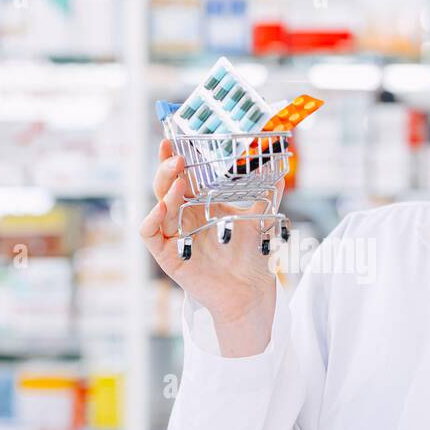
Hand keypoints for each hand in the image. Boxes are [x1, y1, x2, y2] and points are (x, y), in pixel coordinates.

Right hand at [139, 138, 280, 352]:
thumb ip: (266, 195)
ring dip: (165, 189)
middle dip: (167, 167)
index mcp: (200, 204)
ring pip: (157, 205)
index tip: (175, 136)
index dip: (175, 155)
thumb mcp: (259, 220)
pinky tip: (162, 209)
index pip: (183, 174)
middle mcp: (183, 217)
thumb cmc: (250, 257)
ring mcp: (174, 235)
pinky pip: (149, 234)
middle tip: (176, 155)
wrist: (250, 293)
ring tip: (178, 178)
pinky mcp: (168, 256)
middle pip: (165, 184)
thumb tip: (280, 169)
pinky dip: (151, 220)